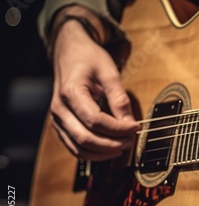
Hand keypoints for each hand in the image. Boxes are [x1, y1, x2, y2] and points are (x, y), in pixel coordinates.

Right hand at [50, 15, 138, 160]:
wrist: (69, 52)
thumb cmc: (88, 58)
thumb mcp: (109, 72)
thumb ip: (119, 98)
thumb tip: (129, 123)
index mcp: (71, 93)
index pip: (95, 120)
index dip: (118, 128)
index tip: (135, 127)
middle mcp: (59, 109)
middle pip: (85, 138)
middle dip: (112, 144)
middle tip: (131, 140)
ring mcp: (57, 119)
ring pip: (78, 148)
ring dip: (103, 152)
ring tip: (123, 146)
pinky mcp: (60, 125)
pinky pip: (74, 147)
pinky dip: (92, 153)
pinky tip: (109, 148)